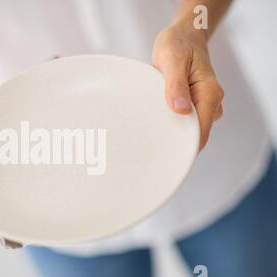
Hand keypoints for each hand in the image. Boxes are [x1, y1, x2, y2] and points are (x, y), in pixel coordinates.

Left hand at [152, 24, 223, 150]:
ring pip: (189, 128)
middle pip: (196, 133)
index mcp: (209, 93)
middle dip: (178, 141)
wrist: (184, 35)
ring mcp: (204, 104)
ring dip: (173, 132)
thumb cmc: (177, 44)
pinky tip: (156, 122)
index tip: (168, 155)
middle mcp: (211, 102)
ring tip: (151, 131)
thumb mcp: (172, 60)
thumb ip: (176, 85)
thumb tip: (181, 110)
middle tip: (152, 147)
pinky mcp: (195, 104)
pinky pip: (184, 120)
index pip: (201, 130)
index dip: (187, 145)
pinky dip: (172, 123)